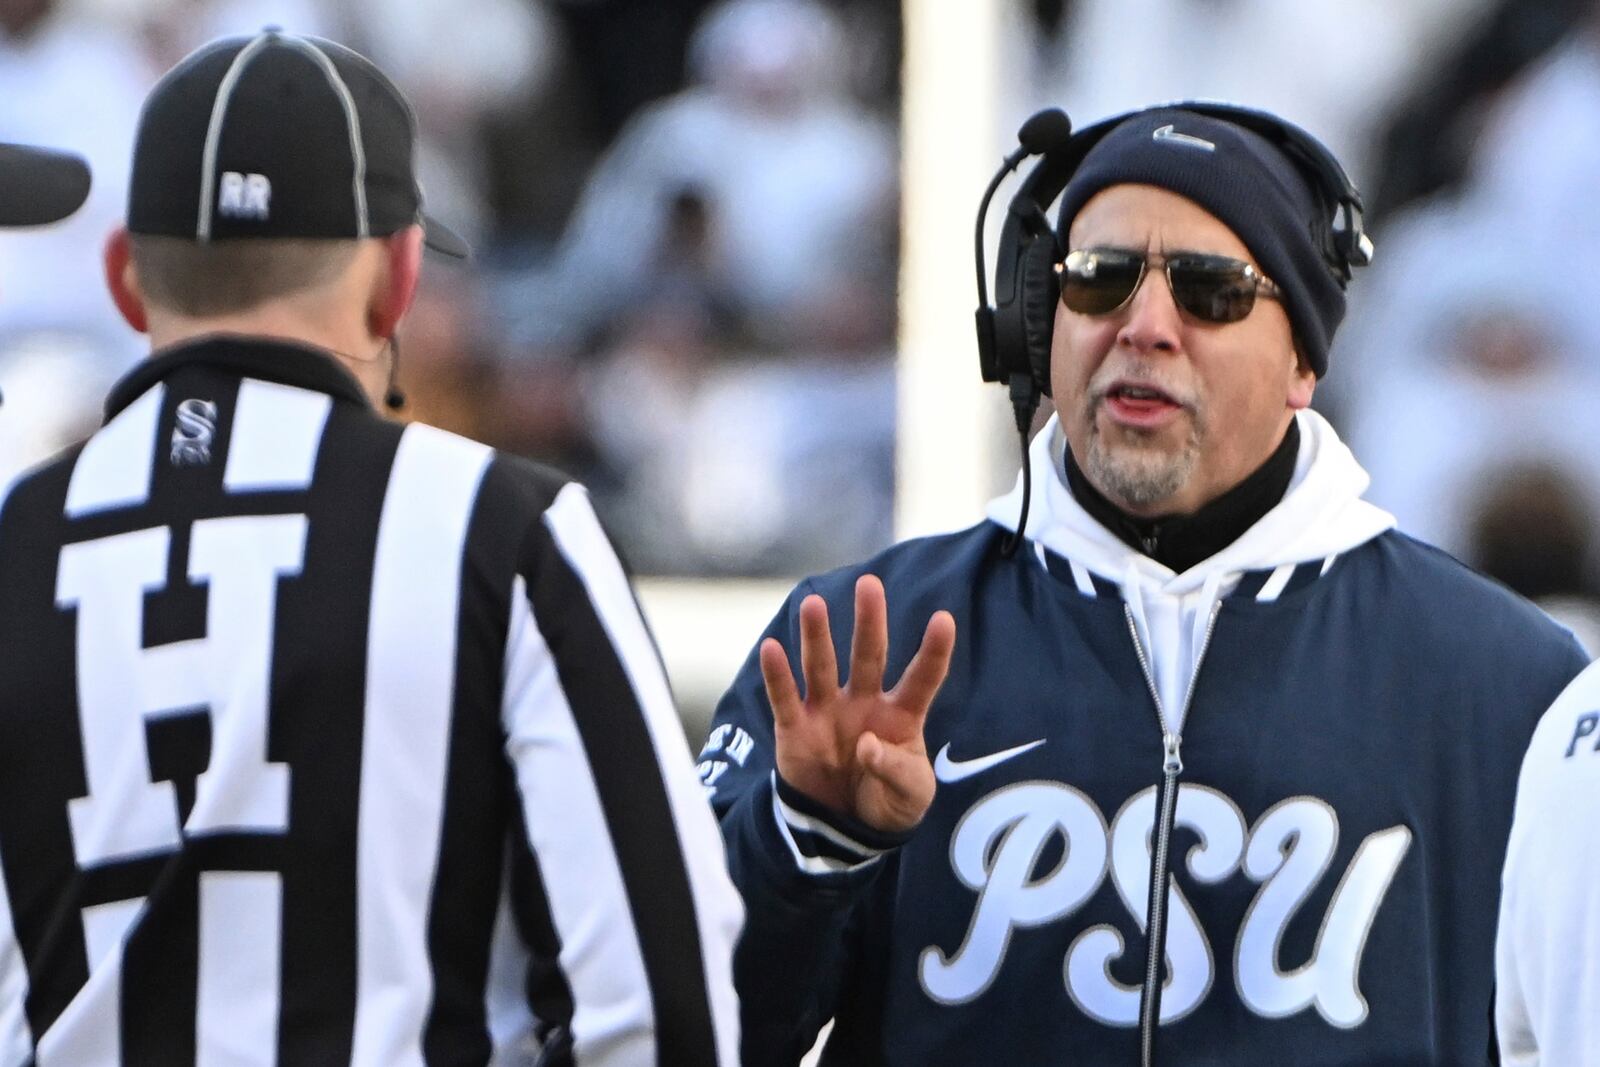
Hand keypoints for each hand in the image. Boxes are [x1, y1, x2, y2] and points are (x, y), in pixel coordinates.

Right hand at [761, 574, 955, 833]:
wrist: (842, 826)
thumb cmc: (888, 800)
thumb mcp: (909, 796)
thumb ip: (895, 770)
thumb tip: (867, 745)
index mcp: (902, 716)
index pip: (921, 678)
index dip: (933, 652)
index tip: (944, 619)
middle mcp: (864, 703)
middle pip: (868, 656)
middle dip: (869, 622)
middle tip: (869, 584)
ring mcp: (828, 712)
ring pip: (822, 667)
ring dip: (817, 637)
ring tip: (813, 604)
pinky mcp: (796, 729)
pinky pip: (785, 698)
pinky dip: (777, 676)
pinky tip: (771, 649)